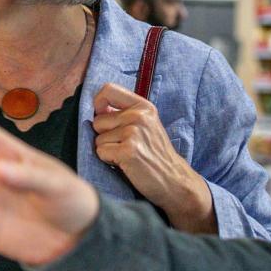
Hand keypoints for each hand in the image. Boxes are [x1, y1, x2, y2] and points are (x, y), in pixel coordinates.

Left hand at [93, 83, 214, 232]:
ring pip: (97, 139)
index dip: (98, 103)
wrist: (174, 180)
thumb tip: (96, 108)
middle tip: (124, 145)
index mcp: (143, 107)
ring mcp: (134, 133)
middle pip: (98, 121)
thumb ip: (125, 113)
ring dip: (107, 150)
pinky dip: (108, 160)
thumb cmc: (155, 154)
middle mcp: (139, 116)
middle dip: (104, 135)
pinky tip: (125, 163)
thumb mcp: (146, 125)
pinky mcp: (128, 151)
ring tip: (126, 155)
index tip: (102, 115)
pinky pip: (100, 152)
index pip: (108, 90)